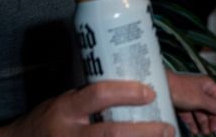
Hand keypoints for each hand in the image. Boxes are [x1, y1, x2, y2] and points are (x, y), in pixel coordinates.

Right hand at [0, 81, 174, 135]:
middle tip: (167, 128)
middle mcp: (69, 134)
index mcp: (66, 110)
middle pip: (112, 133)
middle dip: (144, 132)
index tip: (150, 92)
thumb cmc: (48, 121)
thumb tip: (134, 83)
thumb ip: (91, 99)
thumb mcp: (64, 103)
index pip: (98, 95)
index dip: (127, 93)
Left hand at [167, 70, 215, 134]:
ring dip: (204, 122)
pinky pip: (190, 115)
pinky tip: (195, 130)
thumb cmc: (180, 89)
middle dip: (214, 119)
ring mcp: (191, 97)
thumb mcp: (200, 99)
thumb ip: (214, 105)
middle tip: (214, 130)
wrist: (160, 88)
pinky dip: (193, 122)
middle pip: (212, 107)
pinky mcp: (182, 104)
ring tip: (205, 132)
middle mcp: (201, 91)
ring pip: (201, 112)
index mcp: (208, 85)